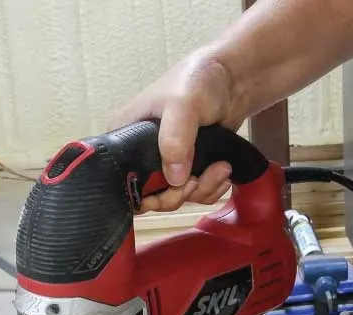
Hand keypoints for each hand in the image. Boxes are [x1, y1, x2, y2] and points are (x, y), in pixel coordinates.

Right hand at [111, 47, 243, 212]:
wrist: (231, 80)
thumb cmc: (197, 82)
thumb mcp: (183, 106)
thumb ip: (175, 140)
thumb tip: (174, 179)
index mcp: (124, 136)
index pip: (121, 180)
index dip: (145, 193)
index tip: (173, 186)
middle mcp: (139, 153)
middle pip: (151, 196)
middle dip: (179, 194)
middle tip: (197, 178)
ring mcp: (165, 162)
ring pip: (178, 196)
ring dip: (202, 189)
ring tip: (221, 168)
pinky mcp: (187, 167)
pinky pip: (195, 193)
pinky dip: (211, 188)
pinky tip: (223, 172)